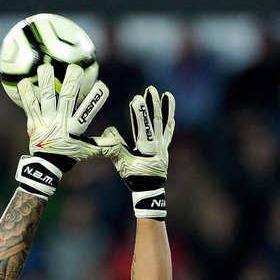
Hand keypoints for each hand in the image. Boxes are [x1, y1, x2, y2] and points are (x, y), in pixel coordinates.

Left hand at [15, 62, 113, 197]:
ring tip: (45, 66)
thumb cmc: (68, 155)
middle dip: (72, 83)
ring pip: (46, 98)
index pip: (87, 111)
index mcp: (75, 128)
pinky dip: (26, 94)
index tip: (102, 86)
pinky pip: (29, 106)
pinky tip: (23, 81)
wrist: (45, 167)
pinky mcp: (33, 122)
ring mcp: (46, 121)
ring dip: (46, 82)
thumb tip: (119, 144)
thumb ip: (103, 146)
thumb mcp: (87, 151)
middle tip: (75, 67)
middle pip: (67, 99)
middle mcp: (60, 122)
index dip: (95, 99)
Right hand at [97, 85, 175, 217]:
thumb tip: (109, 130)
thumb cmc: (134, 177)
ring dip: (166, 109)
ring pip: (165, 124)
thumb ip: (116, 147)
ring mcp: (164, 146)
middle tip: (150, 89)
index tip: (137, 98)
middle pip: (156, 122)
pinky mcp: (165, 148)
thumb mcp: (122, 163)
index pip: (144, 128)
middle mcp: (159, 146)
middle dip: (153, 105)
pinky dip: (169, 121)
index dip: (140, 113)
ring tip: (167, 94)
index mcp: (148, 150)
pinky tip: (170, 112)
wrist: (149, 190)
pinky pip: (168, 131)